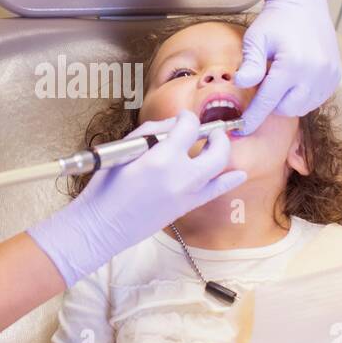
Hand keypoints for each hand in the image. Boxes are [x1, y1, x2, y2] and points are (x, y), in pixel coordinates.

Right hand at [28, 110, 246, 288]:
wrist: (102, 225)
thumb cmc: (106, 187)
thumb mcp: (124, 150)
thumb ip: (151, 133)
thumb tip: (173, 126)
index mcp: (161, 158)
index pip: (189, 127)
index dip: (187, 118)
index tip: (182, 118)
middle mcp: (181, 176)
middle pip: (216, 149)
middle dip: (217, 135)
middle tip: (209, 131)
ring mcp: (187, 194)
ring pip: (219, 169)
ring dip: (221, 153)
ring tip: (216, 146)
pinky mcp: (186, 207)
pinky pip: (215, 192)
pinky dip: (229, 181)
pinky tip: (239, 174)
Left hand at [234, 0, 341, 134]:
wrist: (304, 3)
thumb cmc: (275, 20)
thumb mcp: (256, 39)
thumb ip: (250, 64)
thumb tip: (241, 84)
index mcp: (292, 65)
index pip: (268, 102)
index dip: (252, 117)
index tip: (240, 128)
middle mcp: (315, 73)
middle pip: (285, 109)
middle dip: (270, 104)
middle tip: (263, 84)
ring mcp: (328, 76)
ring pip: (301, 107)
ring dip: (286, 101)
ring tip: (279, 79)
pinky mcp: (334, 76)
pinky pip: (315, 99)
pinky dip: (301, 96)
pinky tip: (294, 80)